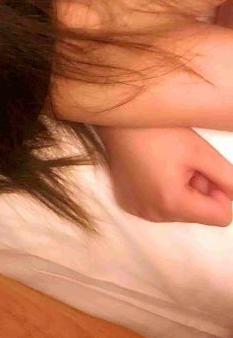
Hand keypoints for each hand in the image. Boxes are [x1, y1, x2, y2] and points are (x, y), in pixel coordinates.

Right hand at [98, 124, 232, 225]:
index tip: (209, 169)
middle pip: (199, 213)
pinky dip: (165, 190)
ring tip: (168, 162)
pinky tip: (154, 168)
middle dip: (201, 189)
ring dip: (184, 189)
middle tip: (186, 160)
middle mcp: (153, 214)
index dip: (223, 193)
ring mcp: (138, 211)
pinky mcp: (128, 203)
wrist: (116, 120)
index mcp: (172, 204)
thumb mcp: (201, 152)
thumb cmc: (158, 131)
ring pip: (181, 210)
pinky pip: (161, 206)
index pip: (221, 217)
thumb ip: (228, 179)